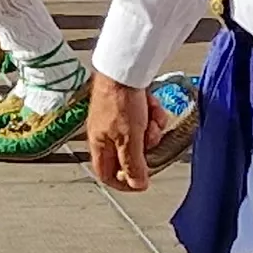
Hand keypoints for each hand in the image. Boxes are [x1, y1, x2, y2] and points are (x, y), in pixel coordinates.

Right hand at [85, 72, 157, 190]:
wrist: (124, 67)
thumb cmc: (119, 99)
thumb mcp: (129, 139)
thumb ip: (133, 165)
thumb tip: (137, 185)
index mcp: (99, 145)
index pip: (107, 175)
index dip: (123, 183)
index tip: (141, 182)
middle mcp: (106, 134)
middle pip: (130, 155)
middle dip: (144, 148)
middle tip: (149, 138)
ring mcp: (118, 119)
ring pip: (141, 137)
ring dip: (151, 129)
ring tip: (150, 117)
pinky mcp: (129, 106)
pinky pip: (146, 119)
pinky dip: (152, 114)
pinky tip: (151, 105)